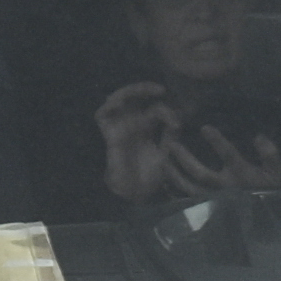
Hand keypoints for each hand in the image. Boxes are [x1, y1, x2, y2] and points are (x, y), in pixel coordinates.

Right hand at [95, 79, 193, 201]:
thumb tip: (178, 120)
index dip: (167, 111)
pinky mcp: (109, 134)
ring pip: (118, 98)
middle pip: (134, 96)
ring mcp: (120, 127)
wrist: (137, 192)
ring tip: (144, 91)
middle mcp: (132, 123)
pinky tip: (122, 102)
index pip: (155, 108)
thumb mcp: (167, 152)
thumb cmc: (152, 175)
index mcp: (147, 127)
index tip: (177, 123)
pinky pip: (102, 114)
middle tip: (161, 90)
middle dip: (146, 88)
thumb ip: (171, 135)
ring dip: (130, 91)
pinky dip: (110, 105)